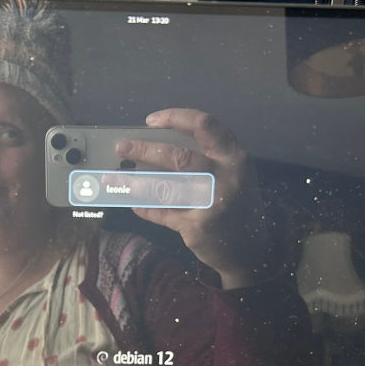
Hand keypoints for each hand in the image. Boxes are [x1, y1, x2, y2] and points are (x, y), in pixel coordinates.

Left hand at [116, 108, 268, 288]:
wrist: (248, 248)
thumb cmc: (236, 201)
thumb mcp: (232, 171)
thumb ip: (206, 155)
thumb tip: (157, 142)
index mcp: (234, 156)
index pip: (204, 125)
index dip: (174, 117)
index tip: (150, 121)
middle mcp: (225, 177)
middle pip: (178, 156)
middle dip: (144, 149)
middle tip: (121, 147)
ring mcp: (210, 204)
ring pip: (164, 187)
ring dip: (135, 181)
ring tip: (116, 177)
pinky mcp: (196, 226)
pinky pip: (162, 213)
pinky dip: (144, 208)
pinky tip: (134, 203)